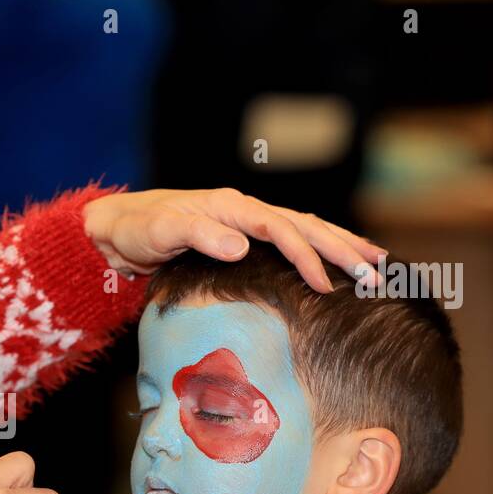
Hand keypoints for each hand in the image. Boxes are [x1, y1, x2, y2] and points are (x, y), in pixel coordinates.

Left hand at [82, 187, 386, 292]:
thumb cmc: (135, 230)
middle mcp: (244, 211)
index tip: (326, 286)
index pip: (282, 229)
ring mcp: (245, 223)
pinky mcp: (242, 237)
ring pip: (306, 229)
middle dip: (343, 249)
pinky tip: (337, 262)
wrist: (115, 229)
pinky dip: (318, 249)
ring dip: (341, 246)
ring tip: (376, 263)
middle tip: (377, 274)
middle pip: (306, 225)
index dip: (306, 257)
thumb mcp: (161, 232)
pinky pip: (291, 240)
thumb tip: (242, 245)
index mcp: (231, 207)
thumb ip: (199, 236)